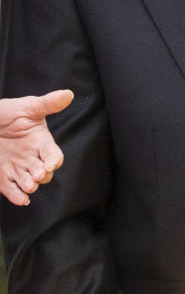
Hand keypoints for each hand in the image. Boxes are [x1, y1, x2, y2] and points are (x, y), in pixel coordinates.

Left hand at [0, 90, 73, 205]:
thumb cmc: (5, 113)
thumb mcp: (26, 106)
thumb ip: (47, 103)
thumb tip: (68, 94)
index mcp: (41, 144)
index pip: (54, 156)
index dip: (54, 160)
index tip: (51, 162)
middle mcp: (32, 159)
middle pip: (45, 174)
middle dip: (42, 175)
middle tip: (37, 173)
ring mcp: (19, 170)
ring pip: (30, 184)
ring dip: (31, 186)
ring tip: (29, 184)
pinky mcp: (4, 178)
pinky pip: (14, 191)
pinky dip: (18, 197)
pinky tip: (21, 199)